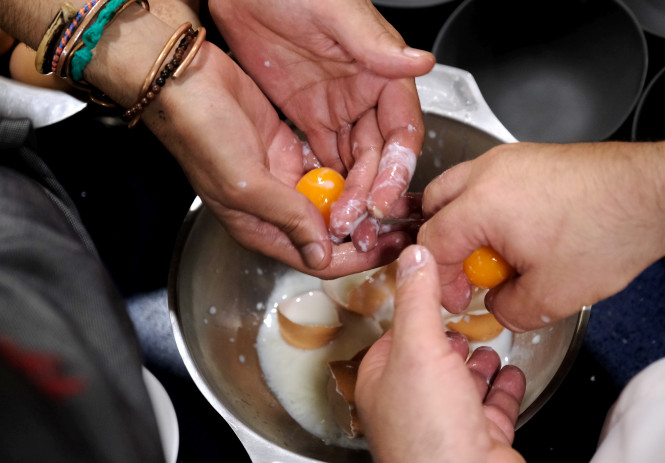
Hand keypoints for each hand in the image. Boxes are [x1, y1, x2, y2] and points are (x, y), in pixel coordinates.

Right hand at [88, 7, 409, 276]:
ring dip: (359, 206)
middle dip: (364, 234)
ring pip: (331, 203)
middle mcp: (273, 208)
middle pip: (328, 234)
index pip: (315, 258)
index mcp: (259, 227)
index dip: (353, 258)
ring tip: (393, 204)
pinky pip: (326, 171)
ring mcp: (283, 179)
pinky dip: (349, 175)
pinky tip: (374, 173)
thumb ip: (287, 217)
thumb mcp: (245, 182)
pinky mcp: (288, 151)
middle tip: (399, 228)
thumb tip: (321, 253)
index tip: (386, 250)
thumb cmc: (200, 131)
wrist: (187, 79)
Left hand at [356, 245, 525, 462]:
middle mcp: (411, 407)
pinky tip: (512, 374)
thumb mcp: (419, 348)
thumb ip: (419, 299)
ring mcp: (447, 425)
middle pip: (430, 362)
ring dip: (476, 363)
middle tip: (463, 316)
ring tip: (489, 342)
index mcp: (383, 384)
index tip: (431, 290)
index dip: (413, 312)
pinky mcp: (481, 440)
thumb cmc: (430, 430)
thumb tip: (414, 255)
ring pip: (462, 385)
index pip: (394, 337)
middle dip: (449, 339)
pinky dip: (503, 389)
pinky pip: (493, 408)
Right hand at [418, 141, 664, 330]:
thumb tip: (499, 305)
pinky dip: (490, 208)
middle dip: (443, 245)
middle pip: (434, 206)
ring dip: (465, 224)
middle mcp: (488, 172)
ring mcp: (510, 159)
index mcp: (481, 204)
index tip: (460, 298)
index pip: (432, 242)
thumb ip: (508, 310)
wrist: (657, 193)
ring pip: (461, 189)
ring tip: (496, 253)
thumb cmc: (609, 232)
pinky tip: (522, 233)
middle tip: (469, 273)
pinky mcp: (532, 157)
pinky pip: (490, 182)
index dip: (440, 279)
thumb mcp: (552, 297)